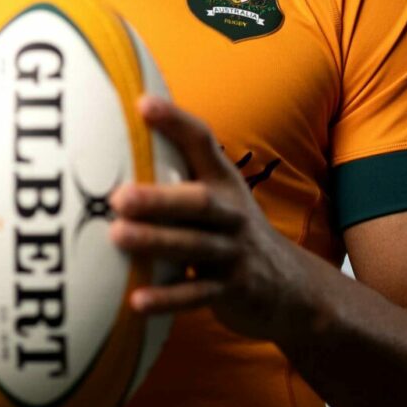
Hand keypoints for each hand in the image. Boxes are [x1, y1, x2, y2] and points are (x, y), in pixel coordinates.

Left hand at [109, 94, 319, 342]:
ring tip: (116, 236)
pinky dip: (167, 299)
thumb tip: (115, 145)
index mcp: (224, 183)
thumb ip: (180, 174)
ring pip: (193, 247)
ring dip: (155, 242)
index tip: (142, 104)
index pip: (202, 143)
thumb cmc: (232, 233)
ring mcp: (234, 253)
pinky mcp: (233, 290)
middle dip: (159, 198)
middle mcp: (232, 214)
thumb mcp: (219, 197)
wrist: (292, 286)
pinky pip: (196, 295)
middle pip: (198, 202)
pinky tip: (136, 301)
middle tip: (118, 197)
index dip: (175, 122)